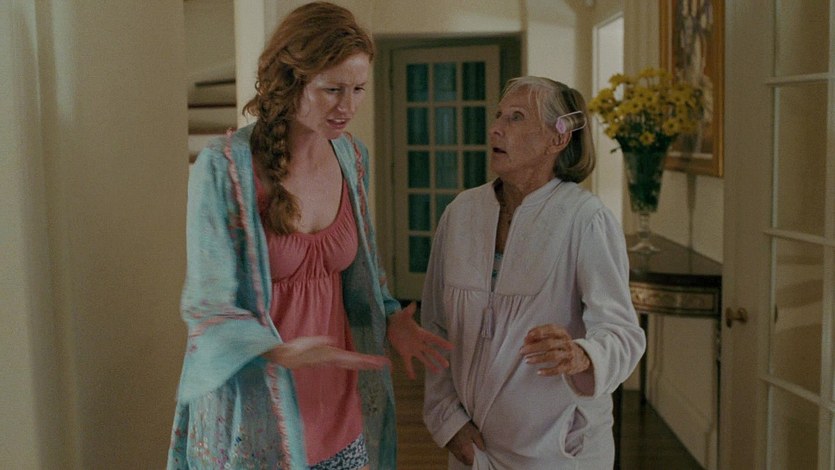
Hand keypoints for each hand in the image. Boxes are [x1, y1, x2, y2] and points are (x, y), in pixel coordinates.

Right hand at [263, 336, 390, 370]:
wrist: (284, 357)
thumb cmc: (293, 350)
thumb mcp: (305, 344)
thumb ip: (318, 341)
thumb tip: (332, 339)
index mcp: (330, 356)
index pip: (351, 359)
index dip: (365, 360)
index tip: (378, 363)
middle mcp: (332, 358)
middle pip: (355, 362)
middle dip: (370, 363)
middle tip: (385, 364)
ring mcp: (330, 358)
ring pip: (351, 362)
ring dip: (364, 363)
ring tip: (377, 363)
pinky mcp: (327, 357)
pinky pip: (345, 360)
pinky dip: (354, 361)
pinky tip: (360, 362)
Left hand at [386, 302, 453, 378]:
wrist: (390, 325)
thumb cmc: (398, 318)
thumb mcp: (402, 315)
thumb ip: (408, 312)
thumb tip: (412, 304)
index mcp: (420, 333)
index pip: (433, 339)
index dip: (441, 343)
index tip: (451, 347)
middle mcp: (418, 342)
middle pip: (430, 351)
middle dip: (438, 357)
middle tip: (447, 365)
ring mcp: (412, 349)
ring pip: (423, 358)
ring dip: (430, 364)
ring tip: (437, 371)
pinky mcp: (404, 353)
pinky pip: (408, 363)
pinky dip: (410, 370)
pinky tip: (412, 378)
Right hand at [446, 421, 484, 465]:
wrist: (449, 420)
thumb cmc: (463, 426)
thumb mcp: (474, 432)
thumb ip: (480, 442)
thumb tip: (483, 449)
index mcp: (465, 450)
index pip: (470, 462)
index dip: (475, 460)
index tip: (477, 456)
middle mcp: (458, 452)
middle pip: (464, 461)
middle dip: (469, 459)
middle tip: (473, 452)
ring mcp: (452, 450)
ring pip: (459, 457)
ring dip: (463, 455)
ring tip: (467, 447)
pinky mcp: (448, 446)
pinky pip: (454, 452)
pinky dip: (458, 451)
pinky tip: (460, 444)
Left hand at [520, 324, 589, 375]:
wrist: (582, 357)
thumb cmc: (562, 345)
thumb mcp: (554, 337)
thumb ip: (539, 337)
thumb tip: (525, 340)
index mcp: (562, 333)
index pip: (551, 329)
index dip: (538, 331)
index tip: (527, 336)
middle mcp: (566, 342)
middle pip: (549, 343)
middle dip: (534, 347)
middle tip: (522, 350)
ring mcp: (569, 354)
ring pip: (553, 355)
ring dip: (538, 358)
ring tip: (526, 360)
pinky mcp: (570, 366)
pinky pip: (558, 369)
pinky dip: (548, 371)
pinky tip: (539, 372)